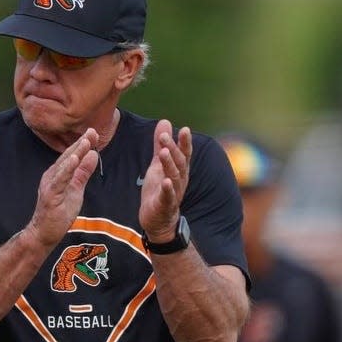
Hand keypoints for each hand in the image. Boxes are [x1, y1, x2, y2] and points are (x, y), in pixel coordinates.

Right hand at [27, 130, 99, 247]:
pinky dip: (67, 169)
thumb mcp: (76, 189)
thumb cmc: (58, 212)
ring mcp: (50, 184)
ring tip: (86, 141)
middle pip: (68, 156)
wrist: (44, 233)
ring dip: (75, 152)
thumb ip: (83, 172)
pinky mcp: (50, 195)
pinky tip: (74, 159)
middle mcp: (52, 175)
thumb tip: (93, 155)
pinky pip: (59, 180)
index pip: (72, 156)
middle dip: (81, 143)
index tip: (94, 133)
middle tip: (93, 131)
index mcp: (59, 173)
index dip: (83, 144)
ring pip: (64, 165)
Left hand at [139, 120, 191, 241]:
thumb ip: (161, 145)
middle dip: (173, 149)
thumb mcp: (158, 165)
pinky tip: (165, 181)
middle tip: (164, 136)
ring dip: (169, 164)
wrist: (157, 220)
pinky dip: (168, 189)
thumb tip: (165, 121)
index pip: (184, 154)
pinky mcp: (165, 206)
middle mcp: (179, 180)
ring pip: (174, 177)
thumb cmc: (159, 190)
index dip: (185, 142)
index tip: (184, 129)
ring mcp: (173, 193)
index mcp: (179, 170)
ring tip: (164, 152)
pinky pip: (168, 197)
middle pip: (179, 163)